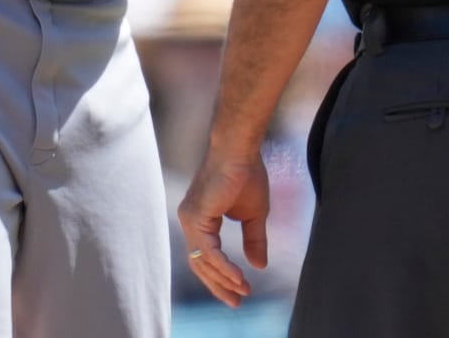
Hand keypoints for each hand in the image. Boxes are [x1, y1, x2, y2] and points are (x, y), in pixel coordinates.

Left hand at [177, 151, 270, 307]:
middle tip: (237, 301)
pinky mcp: (195, 217)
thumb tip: (259, 266)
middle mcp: (190, 220)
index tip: (240, 291)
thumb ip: (254, 239)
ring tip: (242, 292)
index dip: (223, 275)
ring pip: (203, 261)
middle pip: (201, 264)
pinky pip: (208, 251)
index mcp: (201, 219)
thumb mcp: (254, 214)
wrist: (241, 148)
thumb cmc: (247, 173)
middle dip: (219, 285)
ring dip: (223, 279)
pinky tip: (238, 278)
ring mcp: (190, 219)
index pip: (207, 256)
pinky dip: (223, 266)